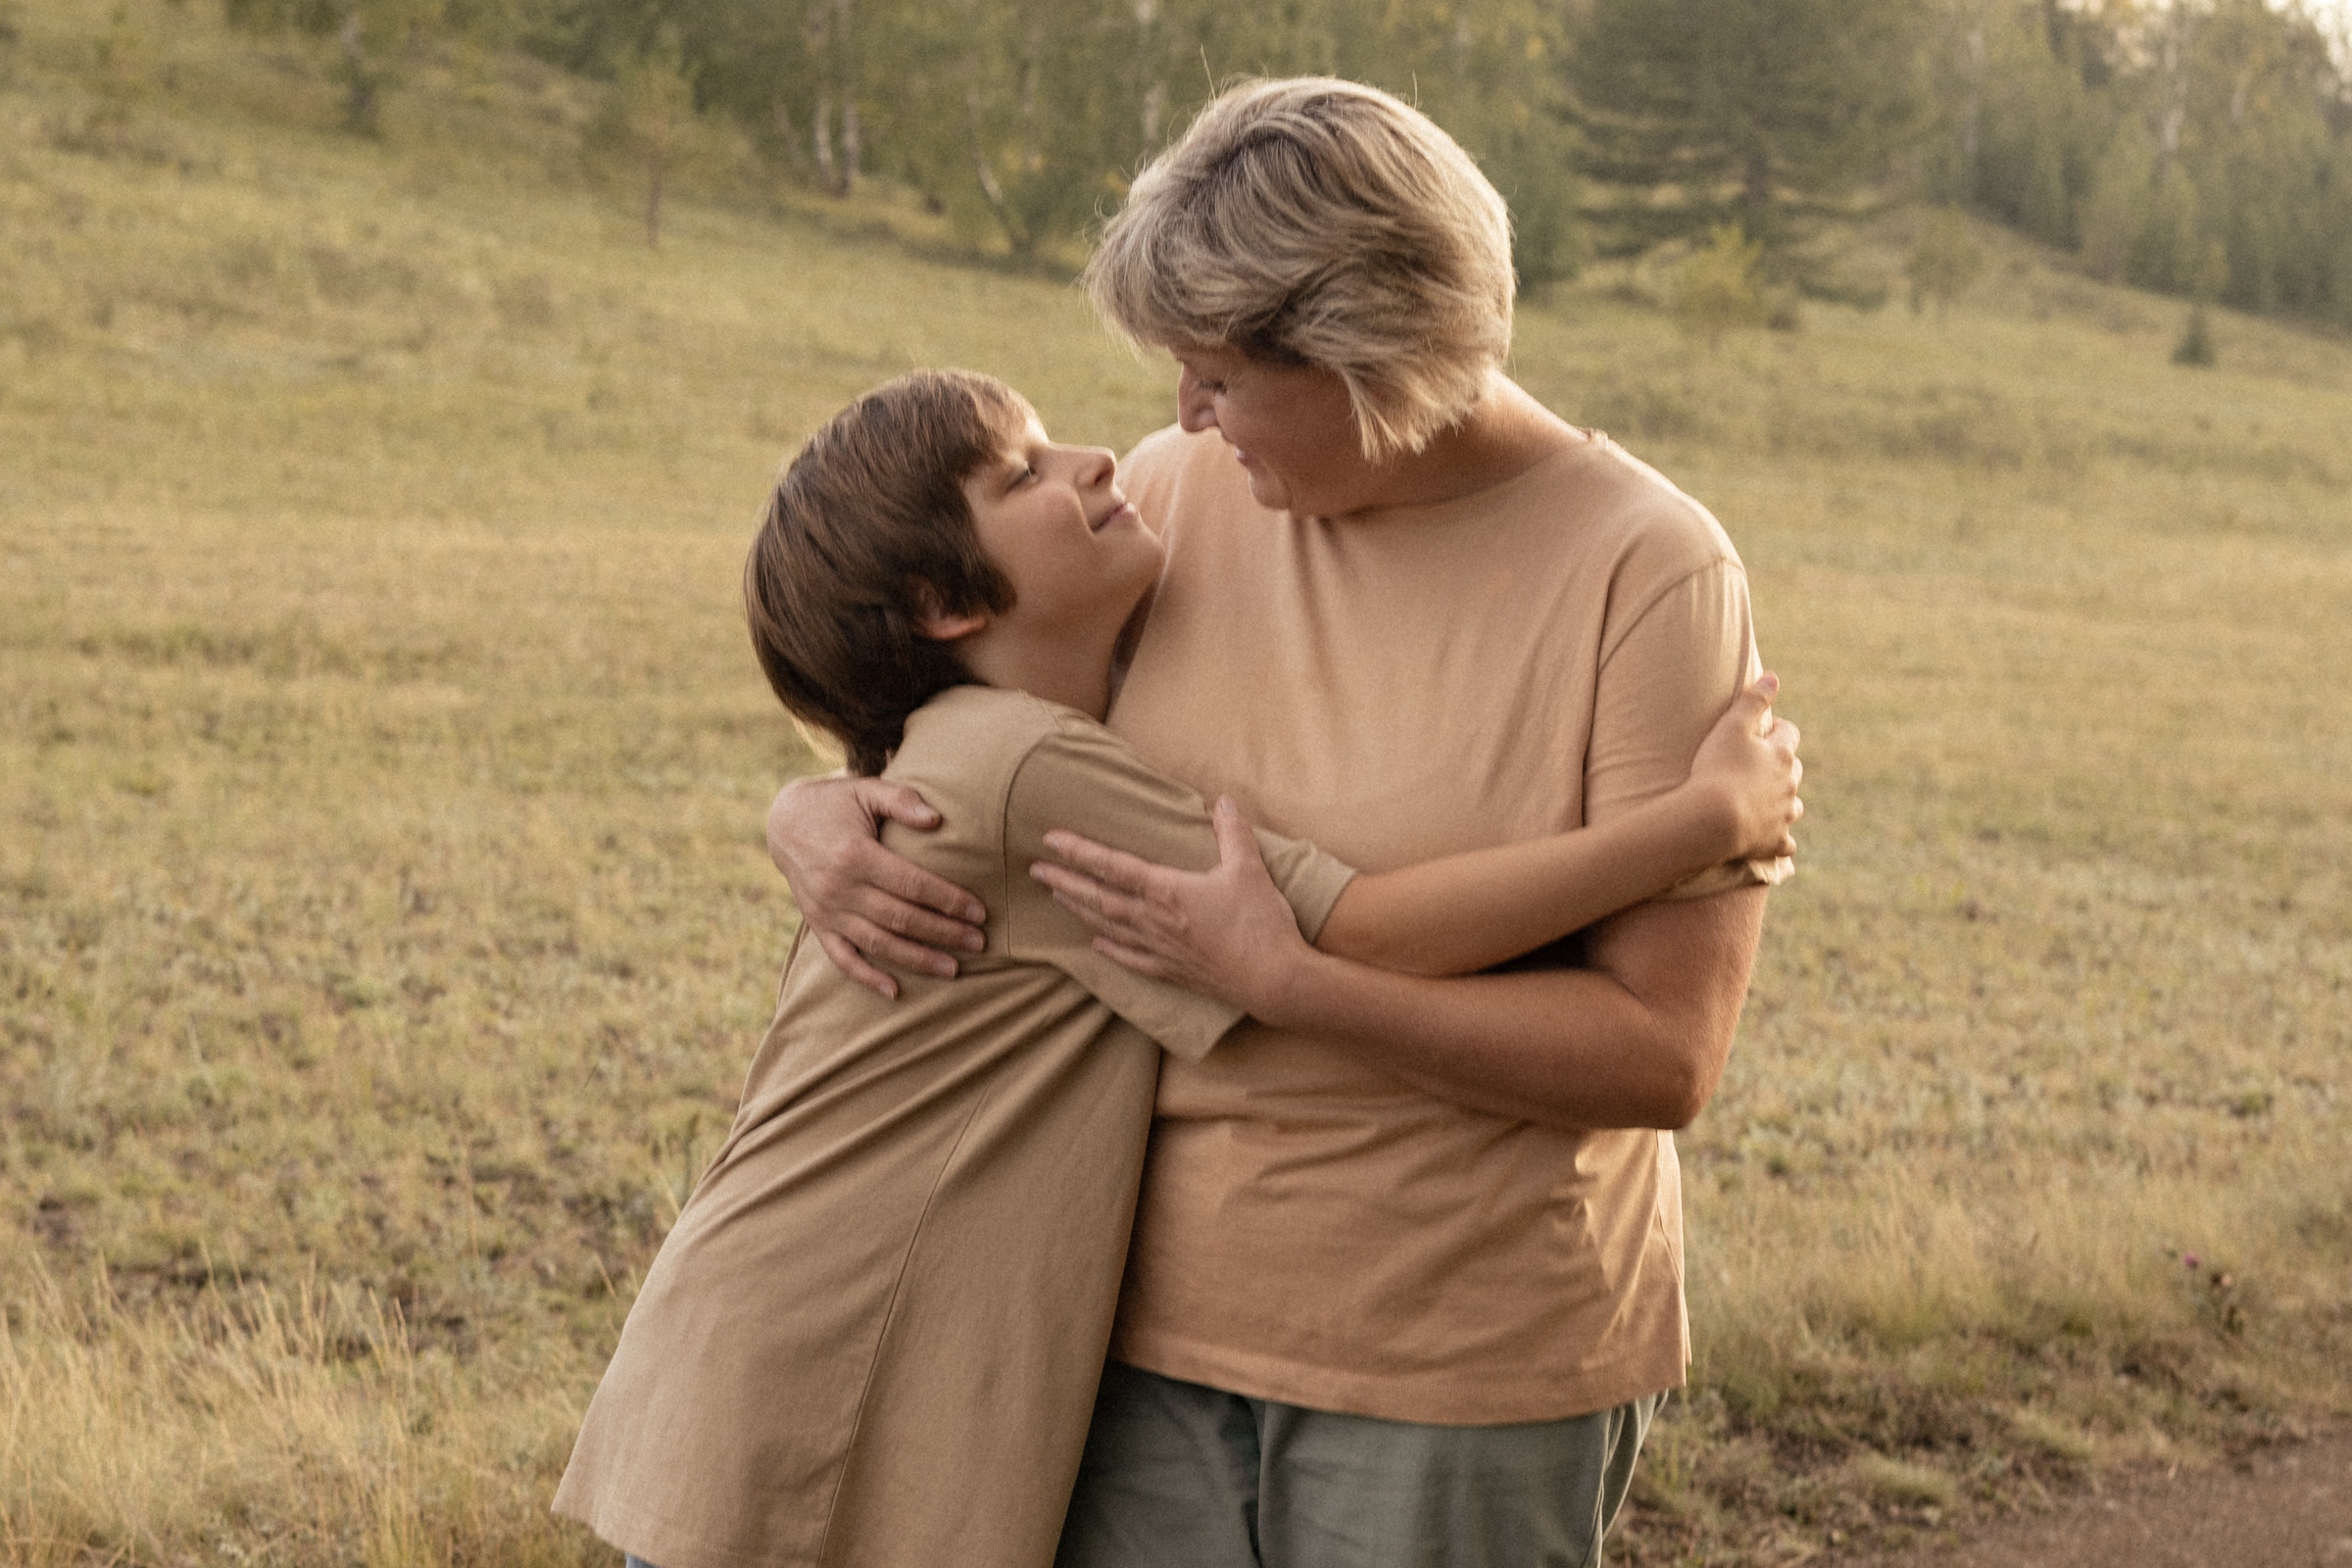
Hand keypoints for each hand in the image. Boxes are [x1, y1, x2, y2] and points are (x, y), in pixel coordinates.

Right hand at [766, 774, 986, 998]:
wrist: (784, 822)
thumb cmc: (836, 804)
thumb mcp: (866, 791)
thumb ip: (901, 800)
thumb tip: (936, 819)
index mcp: (855, 855)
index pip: (911, 884)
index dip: (948, 900)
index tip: (979, 912)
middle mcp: (840, 888)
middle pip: (901, 918)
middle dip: (943, 933)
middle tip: (979, 942)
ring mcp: (827, 910)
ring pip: (878, 943)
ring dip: (917, 959)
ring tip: (953, 968)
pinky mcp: (818, 925)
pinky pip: (842, 958)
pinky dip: (866, 978)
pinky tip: (895, 991)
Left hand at [1030, 798, 1311, 1018]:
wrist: (1276, 980)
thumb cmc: (1261, 923)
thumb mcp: (1249, 869)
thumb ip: (1233, 832)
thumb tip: (1223, 800)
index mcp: (1167, 890)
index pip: (1112, 866)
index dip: (1079, 851)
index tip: (1051, 840)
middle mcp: (1154, 920)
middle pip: (1098, 897)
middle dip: (1064, 881)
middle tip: (1036, 870)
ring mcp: (1160, 949)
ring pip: (1108, 926)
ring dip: (1080, 910)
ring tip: (1057, 897)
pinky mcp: (1172, 971)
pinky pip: (1131, 959)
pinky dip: (1110, 949)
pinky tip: (1095, 944)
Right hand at [1687, 674, 1802, 861]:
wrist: (1712, 820)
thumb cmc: (1717, 769)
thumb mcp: (1732, 726)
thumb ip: (1753, 700)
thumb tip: (1774, 677)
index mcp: (1781, 754)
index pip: (1789, 734)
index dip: (1777, 729)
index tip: (1761, 731)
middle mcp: (1789, 785)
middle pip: (1793, 770)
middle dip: (1781, 766)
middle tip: (1757, 766)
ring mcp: (1783, 815)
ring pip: (1793, 807)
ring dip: (1783, 802)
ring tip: (1763, 801)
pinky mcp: (1774, 842)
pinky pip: (1785, 843)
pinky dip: (1780, 840)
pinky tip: (1771, 839)